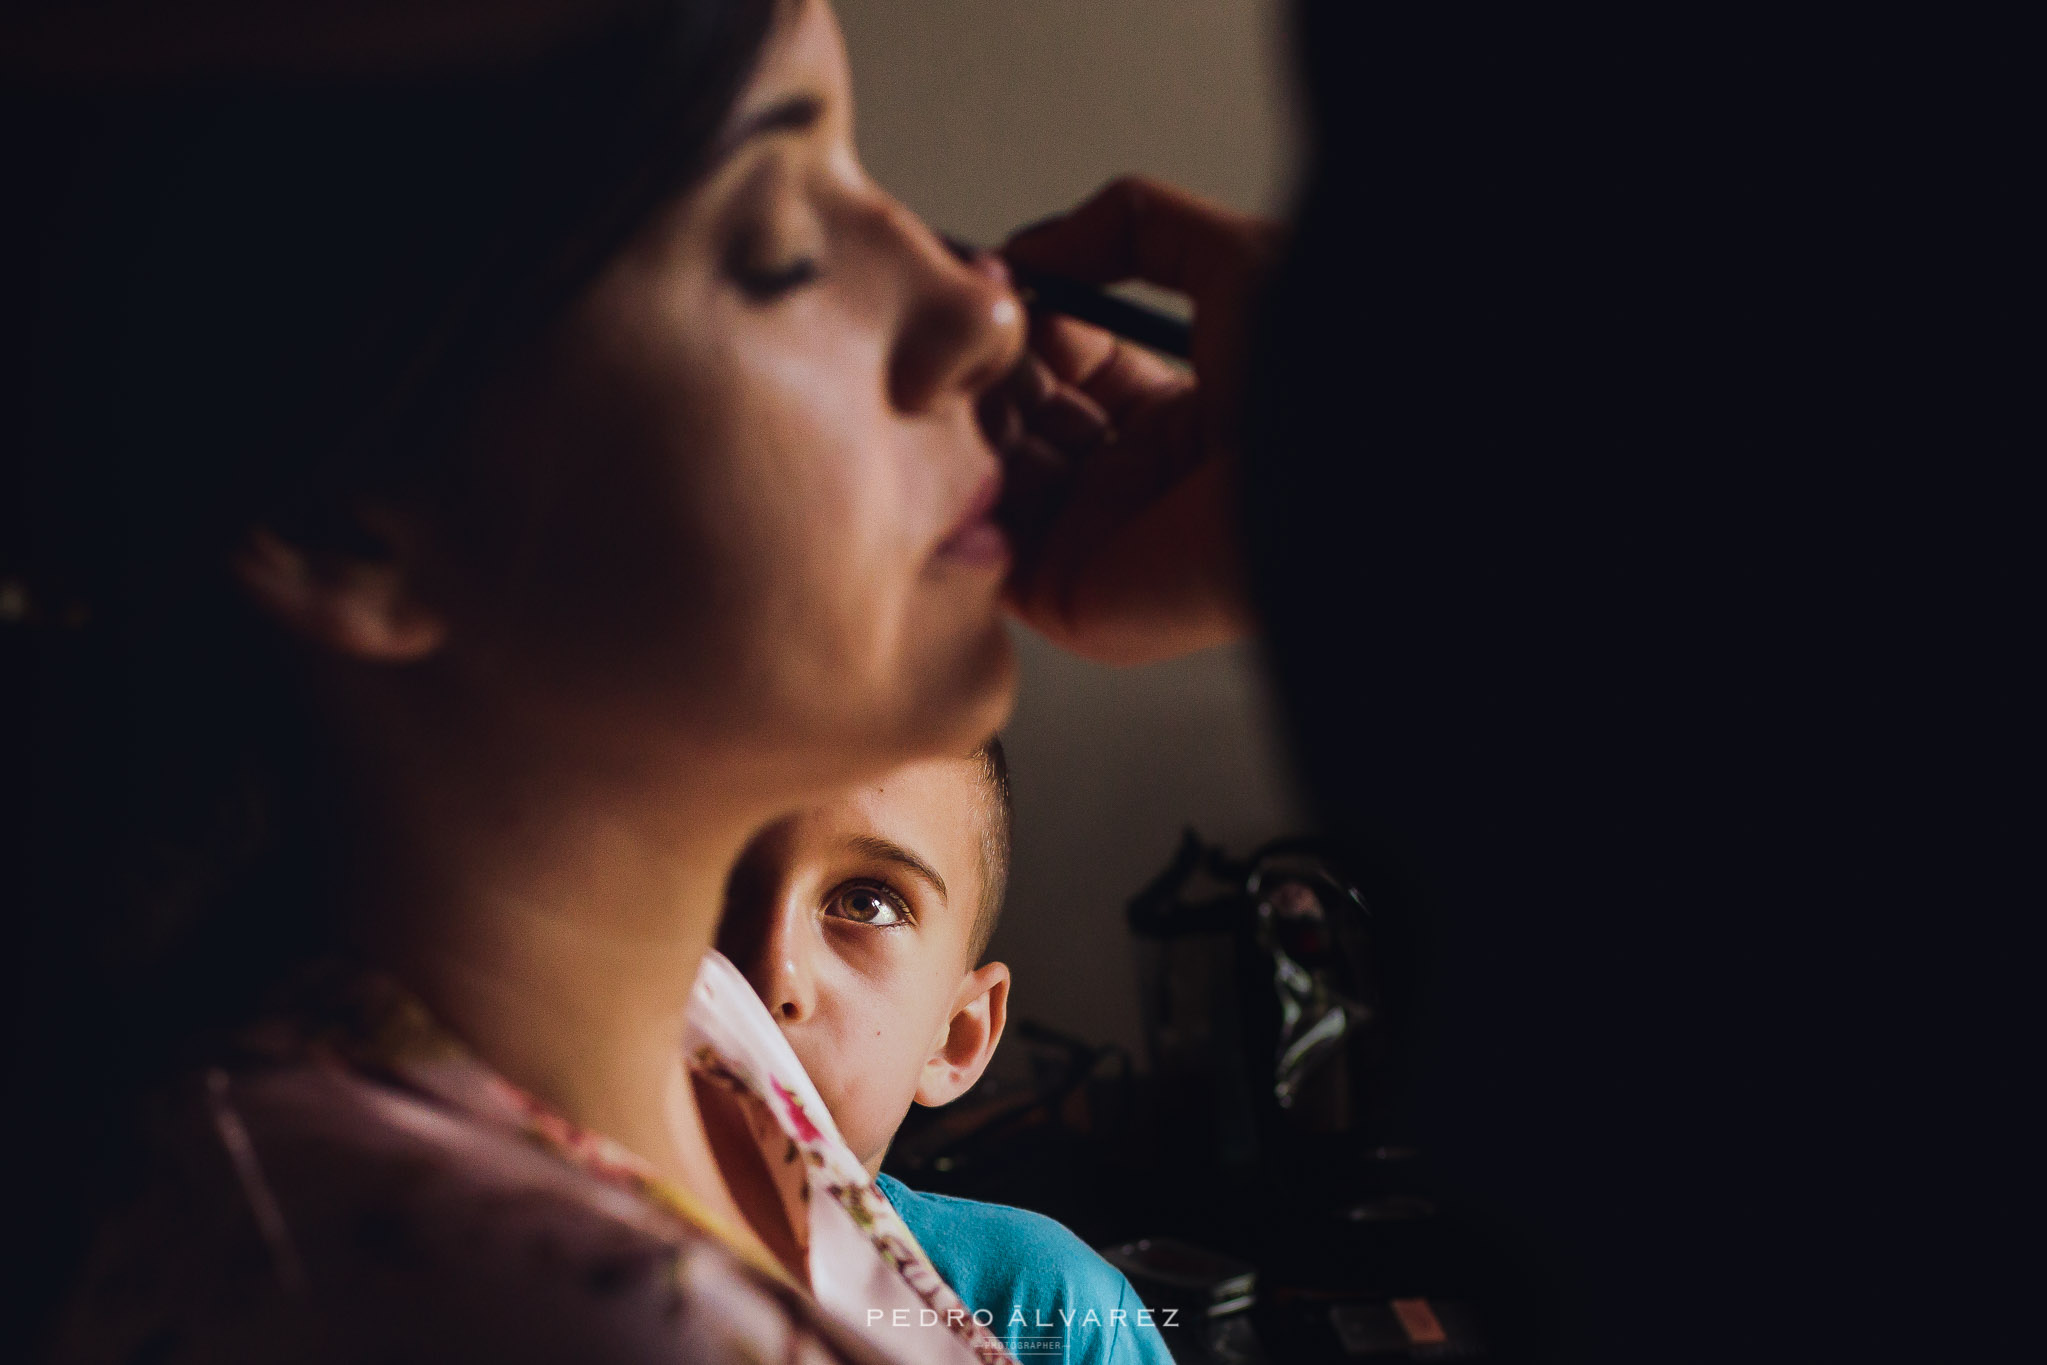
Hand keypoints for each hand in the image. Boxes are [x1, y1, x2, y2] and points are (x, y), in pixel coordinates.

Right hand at [990, 177, 1277, 665]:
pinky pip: (984, 552)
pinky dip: (952, 496)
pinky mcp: (1073, 594)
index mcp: (1184, 416)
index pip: (1071, 369)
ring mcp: (1104, 542)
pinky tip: (949, 434)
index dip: (1024, 327)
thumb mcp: (1235, 257)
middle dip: (982, 374)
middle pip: (1023, 425)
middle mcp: (1142, 483)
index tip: (986, 285)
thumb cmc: (1312, 379)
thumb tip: (1036, 244)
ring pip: (991, 482)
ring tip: (947, 379)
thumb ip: (1134, 227)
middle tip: (957, 333)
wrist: (1338, 475)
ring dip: (959, 427)